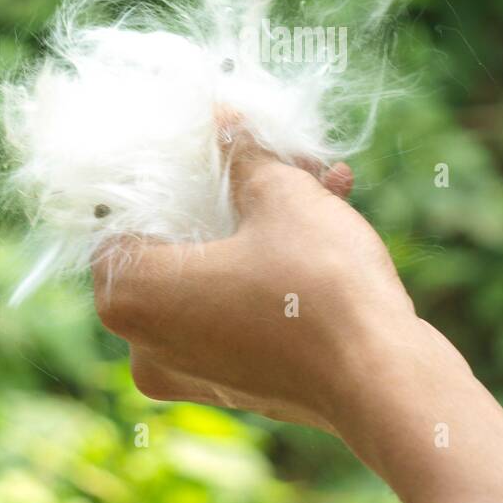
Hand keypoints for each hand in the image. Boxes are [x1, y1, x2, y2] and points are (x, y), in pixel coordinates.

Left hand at [92, 128, 424, 432]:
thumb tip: (223, 118)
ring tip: (318, 179)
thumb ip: (242, 154)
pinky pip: (239, 308)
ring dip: (262, 225)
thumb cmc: (319, 288)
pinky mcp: (235, 384)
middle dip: (230, 195)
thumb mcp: (281, 197)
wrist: (383, 380)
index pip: (119, 220)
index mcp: (132, 298)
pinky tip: (329, 216)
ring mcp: (190, 370)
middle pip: (175, 245)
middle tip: (273, 158)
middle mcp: (146, 344)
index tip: (202, 149)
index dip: (162, 176)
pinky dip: (271, 268)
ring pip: (215, 274)